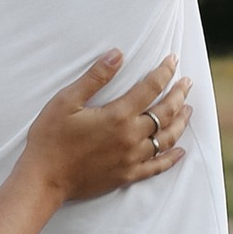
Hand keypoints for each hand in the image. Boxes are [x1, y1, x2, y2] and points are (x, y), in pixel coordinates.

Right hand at [19, 50, 191, 203]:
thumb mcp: (66, 101)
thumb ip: (95, 77)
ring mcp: (132, 158)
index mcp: (118, 115)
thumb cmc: (51, 138)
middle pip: (165, 112)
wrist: (44, 179)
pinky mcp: (127, 176)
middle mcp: (131, 137)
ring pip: (167, 138)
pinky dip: (171, 158)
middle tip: (187, 83)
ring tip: (189, 109)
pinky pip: (157, 167)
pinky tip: (180, 151)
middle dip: (179, 94)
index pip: (151, 88)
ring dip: (180, 122)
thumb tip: (118, 54)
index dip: (164, 71)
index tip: (173, 59)